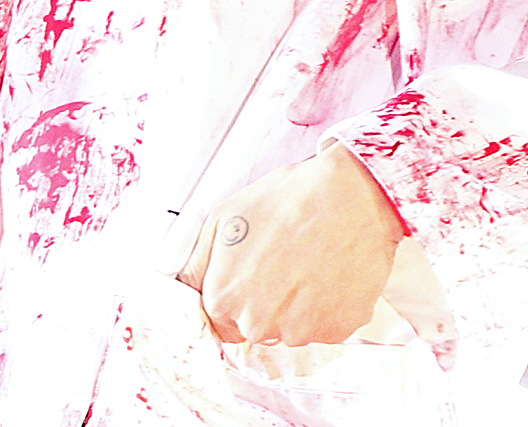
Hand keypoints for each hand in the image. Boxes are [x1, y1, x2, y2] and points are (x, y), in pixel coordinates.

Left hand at [176, 142, 406, 347]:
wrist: (350, 195)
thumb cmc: (286, 199)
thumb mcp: (223, 217)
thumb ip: (194, 264)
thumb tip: (178, 292)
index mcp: (225, 301)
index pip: (220, 314)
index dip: (236, 287)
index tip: (253, 267)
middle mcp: (259, 327)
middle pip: (254, 324)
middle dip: (265, 297)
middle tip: (284, 256)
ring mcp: (301, 333)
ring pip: (291, 327)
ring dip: (297, 303)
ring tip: (310, 258)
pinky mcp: (339, 331)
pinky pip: (325, 325)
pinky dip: (327, 303)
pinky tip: (330, 269)